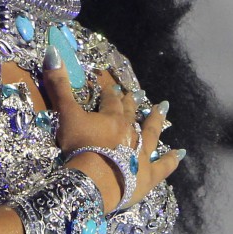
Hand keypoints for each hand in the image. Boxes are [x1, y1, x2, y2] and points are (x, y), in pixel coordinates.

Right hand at [38, 45, 184, 211]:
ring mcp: (142, 153)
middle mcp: (130, 132)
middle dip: (132, 103)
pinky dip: (171, 159)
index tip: (111, 86)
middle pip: (131, 114)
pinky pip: (164, 166)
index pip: (111, 101)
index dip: (110, 93)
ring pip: (152, 133)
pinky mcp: (148, 175)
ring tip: (163, 109)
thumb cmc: (81, 148)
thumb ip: (59, 87)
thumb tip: (52, 51)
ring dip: (156, 120)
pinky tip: (180, 153)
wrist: (96, 181)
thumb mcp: (66, 116)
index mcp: (112, 118)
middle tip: (137, 93)